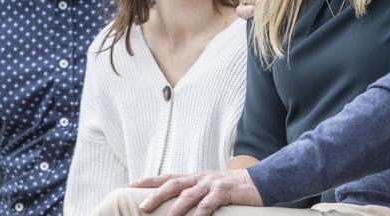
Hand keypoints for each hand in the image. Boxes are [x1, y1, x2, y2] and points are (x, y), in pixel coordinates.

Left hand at [136, 169, 262, 215]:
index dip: (149, 181)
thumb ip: (194, 195)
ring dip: (176, 208)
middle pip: (173, 184)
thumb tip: (175, 208)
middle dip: (156, 195)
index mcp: (195, 177)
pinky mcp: (224, 191)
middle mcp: (200, 178)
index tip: (131, 186)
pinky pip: (209, 203)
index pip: (167, 177)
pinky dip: (201, 212)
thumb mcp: (210, 189)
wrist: (258, 182)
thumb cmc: (232, 190)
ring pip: (189, 194)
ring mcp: (212, 183)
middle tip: (142, 208)